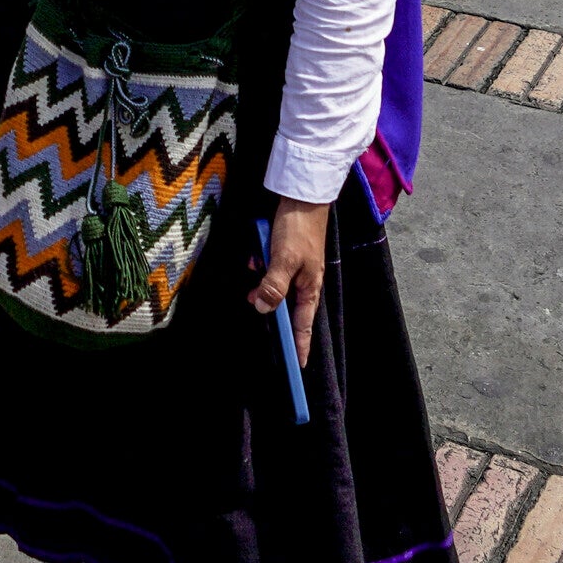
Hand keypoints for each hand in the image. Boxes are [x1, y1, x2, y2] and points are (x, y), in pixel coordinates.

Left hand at [249, 196, 328, 356]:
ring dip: (263, 286)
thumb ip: (273, 286)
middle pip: (288, 308)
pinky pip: (272, 270)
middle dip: (272, 311)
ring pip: (276, 288)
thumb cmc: (298, 228)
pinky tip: (254, 258)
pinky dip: (263, 268)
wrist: (303, 195)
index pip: (304, 325)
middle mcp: (305, 281)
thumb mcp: (283, 260)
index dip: (301, 346)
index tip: (298, 367)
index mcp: (309, 287)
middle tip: (258, 312)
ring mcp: (296, 268)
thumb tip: (262, 309)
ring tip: (253, 282)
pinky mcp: (287, 255)